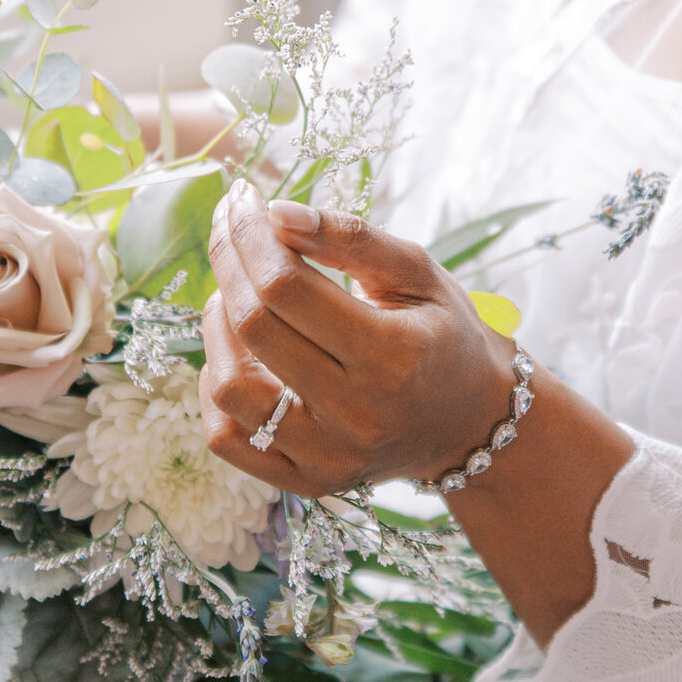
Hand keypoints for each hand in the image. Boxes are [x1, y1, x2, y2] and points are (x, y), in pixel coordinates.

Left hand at [200, 182, 514, 497]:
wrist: (466, 422)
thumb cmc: (443, 335)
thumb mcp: (418, 273)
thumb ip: (350, 237)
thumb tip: (275, 211)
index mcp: (395, 357)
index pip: (287, 288)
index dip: (250, 236)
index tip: (241, 200)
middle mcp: (358, 416)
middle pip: (254, 329)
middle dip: (228, 264)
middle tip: (230, 230)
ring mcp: (328, 457)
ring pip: (229, 389)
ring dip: (216, 328)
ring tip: (235, 296)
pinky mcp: (306, 481)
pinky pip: (226, 438)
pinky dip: (215, 388)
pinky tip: (236, 354)